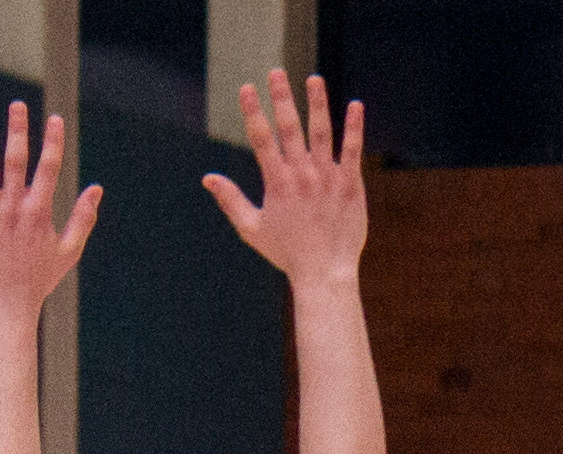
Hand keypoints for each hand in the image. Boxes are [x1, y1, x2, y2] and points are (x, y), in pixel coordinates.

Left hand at [0, 101, 97, 317]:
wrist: (4, 306)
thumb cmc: (37, 280)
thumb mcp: (68, 252)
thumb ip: (83, 219)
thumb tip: (97, 189)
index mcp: (38, 213)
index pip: (48, 169)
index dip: (52, 141)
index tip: (55, 119)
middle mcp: (13, 210)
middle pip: (16, 161)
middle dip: (18, 131)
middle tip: (17, 105)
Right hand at [203, 73, 365, 283]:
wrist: (324, 272)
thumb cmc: (287, 252)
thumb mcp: (251, 228)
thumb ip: (230, 200)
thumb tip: (207, 178)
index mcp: (277, 183)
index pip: (261, 139)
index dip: (253, 112)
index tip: (247, 88)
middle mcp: (301, 175)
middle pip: (289, 128)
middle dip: (281, 98)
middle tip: (276, 72)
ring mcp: (327, 178)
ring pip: (322, 133)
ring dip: (317, 103)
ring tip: (313, 79)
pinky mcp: (350, 184)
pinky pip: (352, 150)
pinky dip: (354, 128)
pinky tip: (355, 105)